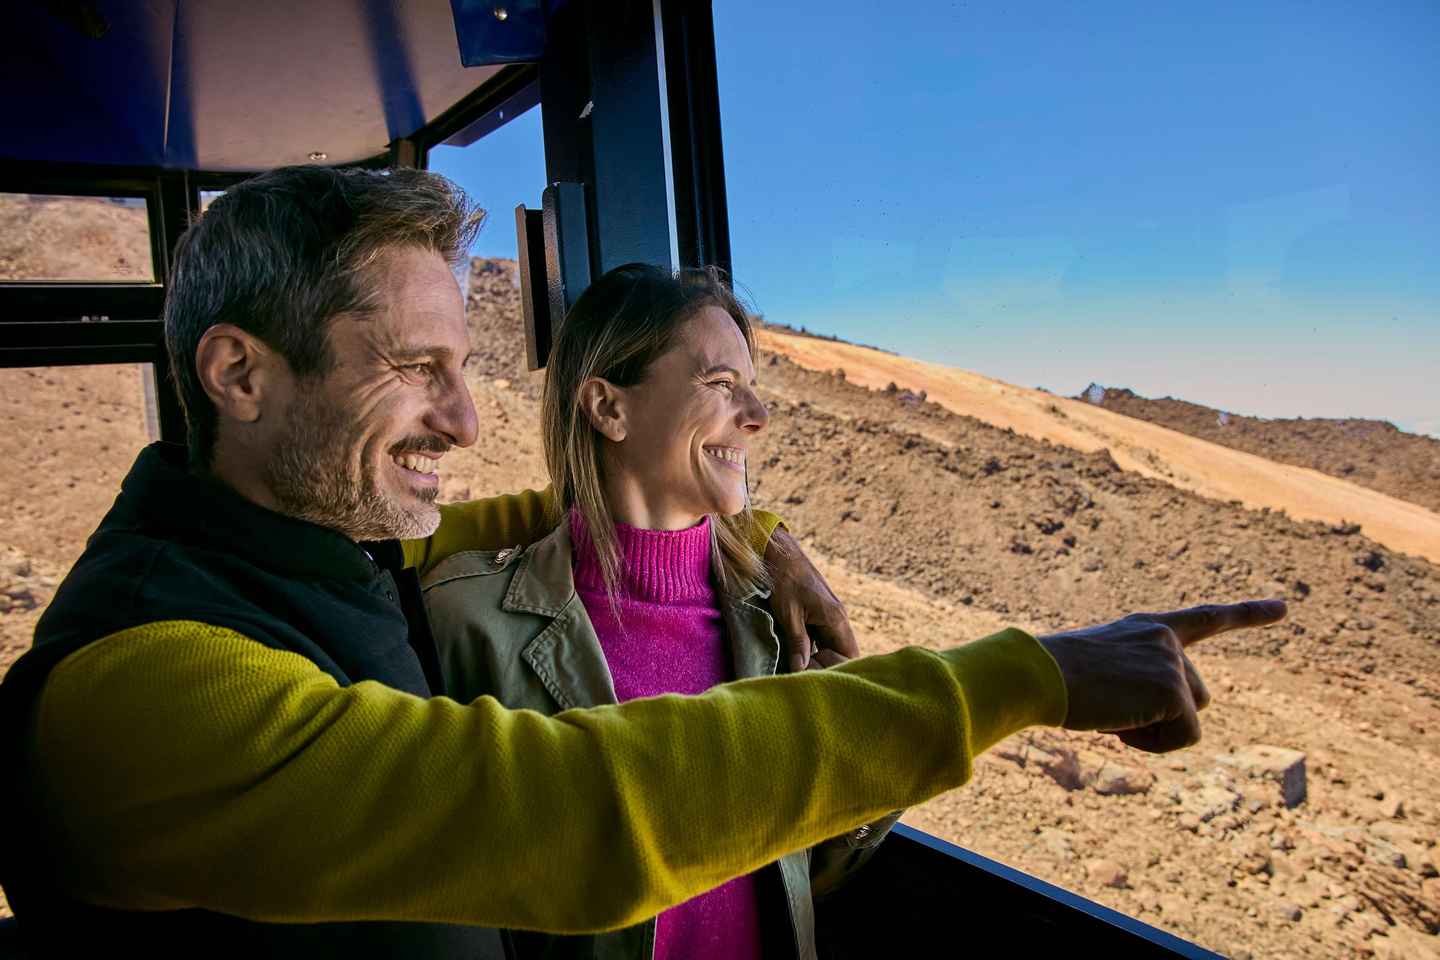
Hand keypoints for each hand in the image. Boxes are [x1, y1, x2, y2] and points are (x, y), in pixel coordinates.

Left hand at [765, 526, 858, 671]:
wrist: (781, 554)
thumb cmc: (785, 581)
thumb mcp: (789, 615)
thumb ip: (798, 643)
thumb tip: (801, 670)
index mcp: (836, 619)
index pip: (850, 656)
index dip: (834, 669)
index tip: (810, 671)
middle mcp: (839, 619)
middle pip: (844, 654)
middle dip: (826, 666)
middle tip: (802, 669)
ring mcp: (831, 617)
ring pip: (833, 648)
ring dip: (819, 658)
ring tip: (798, 663)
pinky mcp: (821, 615)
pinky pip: (823, 639)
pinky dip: (813, 649)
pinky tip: (797, 653)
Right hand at [1038, 600, 1286, 752]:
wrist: (1039, 674)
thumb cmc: (1053, 678)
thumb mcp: (1097, 670)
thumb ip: (1135, 681)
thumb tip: (1155, 715)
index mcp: (1147, 628)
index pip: (1205, 618)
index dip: (1248, 614)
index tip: (1284, 608)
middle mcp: (1166, 639)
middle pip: (1195, 695)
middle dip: (1163, 715)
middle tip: (1112, 707)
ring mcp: (1172, 662)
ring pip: (1189, 719)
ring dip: (1154, 730)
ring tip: (1111, 712)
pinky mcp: (1174, 691)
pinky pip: (1184, 738)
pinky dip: (1154, 744)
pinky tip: (1120, 725)